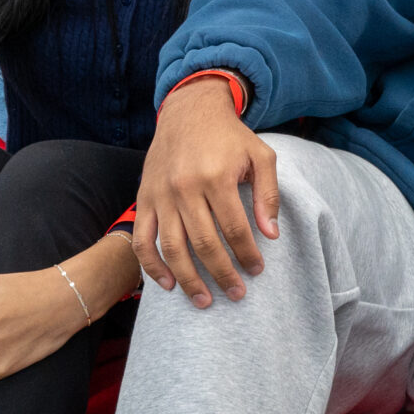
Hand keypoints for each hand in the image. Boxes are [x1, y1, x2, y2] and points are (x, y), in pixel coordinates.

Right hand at [133, 77, 279, 306]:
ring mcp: (160, 196)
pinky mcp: (143, 199)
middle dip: (221, 274)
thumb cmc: (230, 137)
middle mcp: (185, 189)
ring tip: (204, 301)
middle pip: (203, 244)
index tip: (257, 271)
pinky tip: (168, 285)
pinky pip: (142, 240)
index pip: (234, 228)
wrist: (189, 112)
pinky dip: (152, 266)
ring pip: (172, 248)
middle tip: (236, 294)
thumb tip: (271, 234)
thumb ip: (268, 194)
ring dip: (188, 279)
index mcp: (216, 177)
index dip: (247, 254)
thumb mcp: (261, 156)